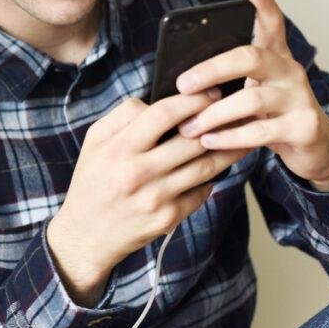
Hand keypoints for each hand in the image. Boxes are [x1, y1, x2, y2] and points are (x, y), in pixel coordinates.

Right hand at [48, 90, 250, 290]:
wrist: (85, 235)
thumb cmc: (91, 181)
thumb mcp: (94, 142)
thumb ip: (122, 116)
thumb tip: (158, 100)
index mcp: (118, 150)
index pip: (162, 115)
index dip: (191, 101)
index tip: (210, 92)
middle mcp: (137, 174)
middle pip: (191, 140)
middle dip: (218, 122)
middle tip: (236, 111)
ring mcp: (155, 198)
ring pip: (205, 167)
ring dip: (228, 149)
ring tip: (243, 136)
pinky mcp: (168, 218)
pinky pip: (201, 192)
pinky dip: (211, 178)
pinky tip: (218, 168)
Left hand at [173, 0, 328, 190]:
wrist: (311, 148)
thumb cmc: (268, 116)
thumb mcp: (249, 93)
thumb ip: (226, 84)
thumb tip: (177, 85)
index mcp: (275, 58)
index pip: (271, 23)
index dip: (263, 2)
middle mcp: (290, 71)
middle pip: (250, 57)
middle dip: (211, 69)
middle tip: (182, 85)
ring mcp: (300, 98)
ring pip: (251, 99)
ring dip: (213, 115)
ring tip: (188, 128)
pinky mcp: (304, 127)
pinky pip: (260, 130)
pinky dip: (229, 137)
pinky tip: (208, 142)